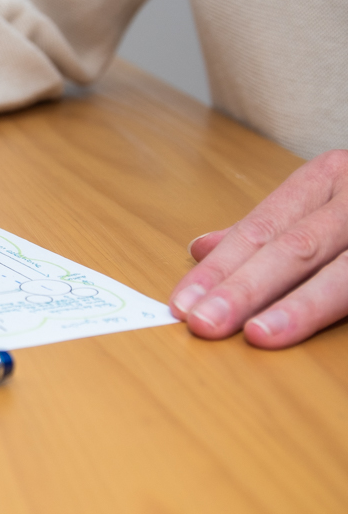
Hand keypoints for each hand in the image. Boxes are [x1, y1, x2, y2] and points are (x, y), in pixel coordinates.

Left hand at [170, 150, 347, 347]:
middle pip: (296, 247)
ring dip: (302, 306)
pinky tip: (306, 332)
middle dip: (246, 288)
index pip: (261, 228)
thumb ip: (266, 229)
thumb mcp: (322, 198)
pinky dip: (347, 312)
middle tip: (203, 325)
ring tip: (258, 335)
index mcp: (329, 178)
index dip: (221, 268)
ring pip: (346, 272)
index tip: (182, 303)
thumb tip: (199, 248)